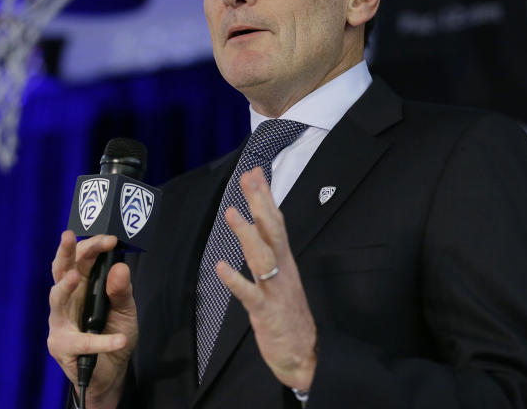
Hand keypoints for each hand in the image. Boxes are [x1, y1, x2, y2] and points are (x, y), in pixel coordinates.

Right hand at [47, 231, 137, 408]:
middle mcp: (66, 299)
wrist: (109, 372)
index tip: (110, 240)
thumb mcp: (125, 310)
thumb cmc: (113, 333)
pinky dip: (102, 342)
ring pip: (57, 300)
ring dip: (65, 287)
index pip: (81, 258)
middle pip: (60, 270)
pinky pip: (81, 341)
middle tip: (68, 236)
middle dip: (64, 252)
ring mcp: (60, 322)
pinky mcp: (61, 346)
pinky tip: (119, 339)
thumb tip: (120, 266)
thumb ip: (122, 291)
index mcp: (82, 284)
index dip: (92, 246)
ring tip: (75, 277)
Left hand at [216, 167, 317, 390]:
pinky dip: (235, 281)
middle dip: (260, 203)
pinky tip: (220, 267)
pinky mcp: (266, 312)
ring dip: (247, 234)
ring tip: (231, 212)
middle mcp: (283, 269)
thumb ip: (272, 250)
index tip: (256, 172)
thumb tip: (261, 224)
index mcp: (286, 260)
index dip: (266, 196)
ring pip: (261, 257)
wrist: (305, 354)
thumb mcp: (283, 276)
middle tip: (249, 177)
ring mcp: (275, 290)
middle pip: (272, 230)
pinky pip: (249, 294)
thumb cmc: (289, 313)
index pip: (276, 221)